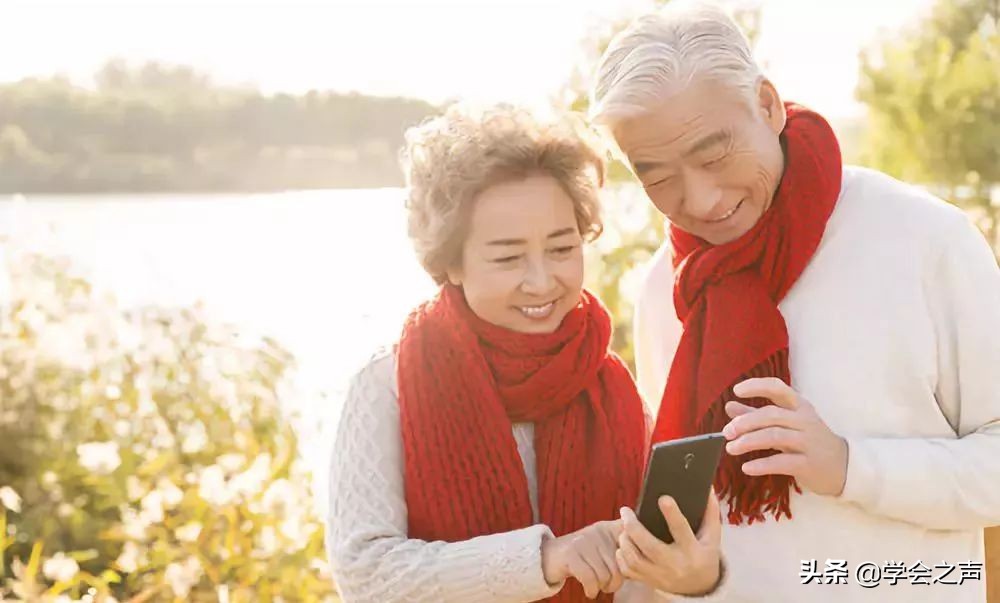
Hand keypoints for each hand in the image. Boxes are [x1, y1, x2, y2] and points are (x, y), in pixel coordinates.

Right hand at [541, 520, 624, 597]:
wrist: (549, 556)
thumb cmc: (583, 557)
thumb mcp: (603, 546)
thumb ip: (623, 548)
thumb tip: (642, 562)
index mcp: (609, 528)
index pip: (632, 541)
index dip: (632, 561)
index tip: (626, 570)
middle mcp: (598, 531)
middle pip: (620, 566)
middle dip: (615, 582)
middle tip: (607, 585)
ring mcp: (583, 542)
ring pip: (606, 575)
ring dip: (602, 587)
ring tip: (597, 586)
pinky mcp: (571, 555)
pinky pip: (591, 579)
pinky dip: (592, 590)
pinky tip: (589, 591)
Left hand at [616, 490, 721, 595]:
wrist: (700, 587)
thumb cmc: (704, 556)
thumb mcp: (712, 537)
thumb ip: (710, 513)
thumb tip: (708, 488)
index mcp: (692, 550)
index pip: (681, 530)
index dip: (672, 514)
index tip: (662, 498)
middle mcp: (675, 564)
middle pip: (650, 546)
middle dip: (633, 527)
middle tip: (625, 511)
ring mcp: (660, 575)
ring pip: (635, 559)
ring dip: (625, 540)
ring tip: (624, 527)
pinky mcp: (649, 581)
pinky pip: (628, 571)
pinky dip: (621, 556)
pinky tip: (623, 544)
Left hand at [722, 377, 847, 496]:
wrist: (845, 467)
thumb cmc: (809, 441)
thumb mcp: (786, 424)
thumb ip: (758, 415)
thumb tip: (730, 407)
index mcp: (799, 407)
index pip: (778, 388)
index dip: (757, 386)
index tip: (737, 391)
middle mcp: (804, 421)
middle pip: (771, 415)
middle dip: (745, 422)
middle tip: (727, 432)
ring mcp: (808, 442)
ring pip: (774, 436)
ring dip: (748, 442)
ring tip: (731, 449)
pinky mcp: (809, 464)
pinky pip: (781, 462)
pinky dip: (761, 464)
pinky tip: (746, 467)